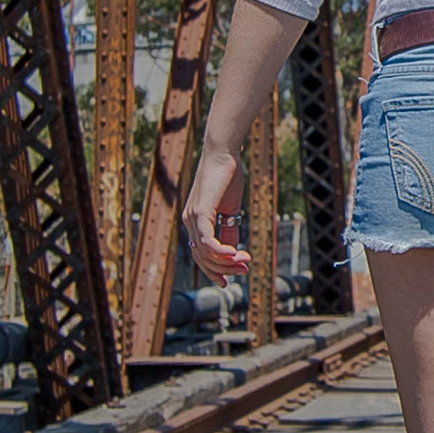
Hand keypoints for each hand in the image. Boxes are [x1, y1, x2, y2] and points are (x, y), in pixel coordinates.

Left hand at [184, 146, 249, 279]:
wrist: (223, 153)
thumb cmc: (228, 177)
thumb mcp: (230, 209)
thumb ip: (229, 230)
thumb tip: (233, 252)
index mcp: (194, 221)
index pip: (200, 254)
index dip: (214, 269)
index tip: (230, 279)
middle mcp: (189, 221)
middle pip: (202, 257)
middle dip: (224, 269)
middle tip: (244, 271)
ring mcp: (192, 217)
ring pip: (205, 252)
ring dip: (226, 262)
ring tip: (244, 262)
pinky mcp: (200, 212)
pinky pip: (206, 240)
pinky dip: (221, 251)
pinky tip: (235, 255)